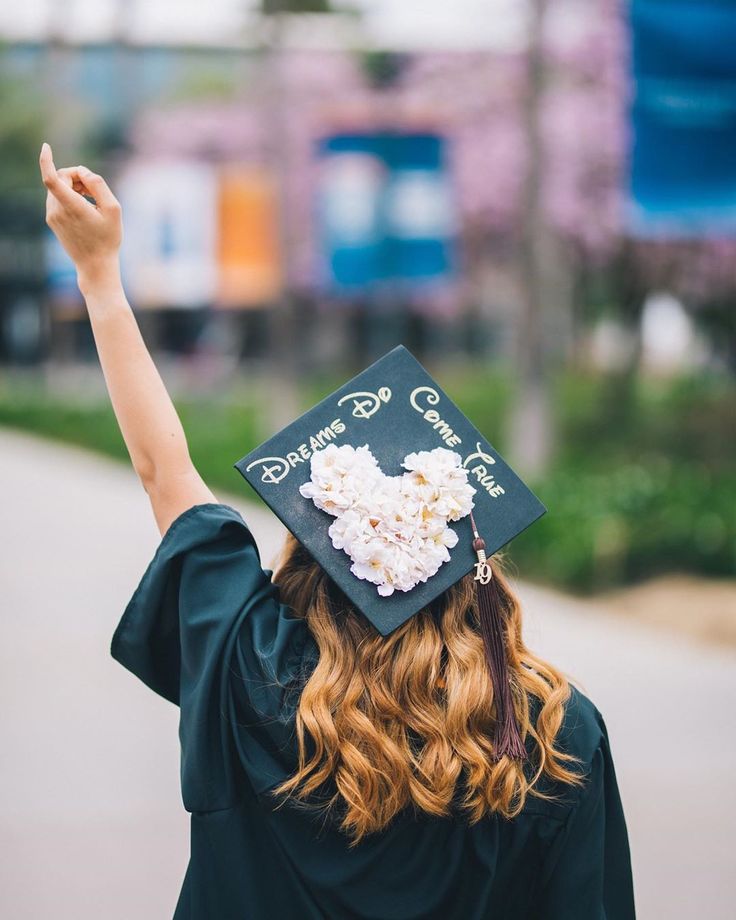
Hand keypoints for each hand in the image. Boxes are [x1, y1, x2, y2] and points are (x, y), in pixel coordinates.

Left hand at [39, 142, 122, 284]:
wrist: (95, 265)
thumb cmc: (108, 238)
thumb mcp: (113, 210)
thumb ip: (99, 185)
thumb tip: (83, 172)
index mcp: (71, 207)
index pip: (51, 178)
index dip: (46, 160)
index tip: (46, 147)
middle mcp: (56, 210)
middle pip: (60, 178)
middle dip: (76, 176)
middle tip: (93, 188)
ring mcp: (52, 216)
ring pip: (58, 187)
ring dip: (73, 186)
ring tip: (91, 199)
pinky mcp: (52, 220)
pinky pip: (57, 198)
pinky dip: (69, 196)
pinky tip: (84, 207)